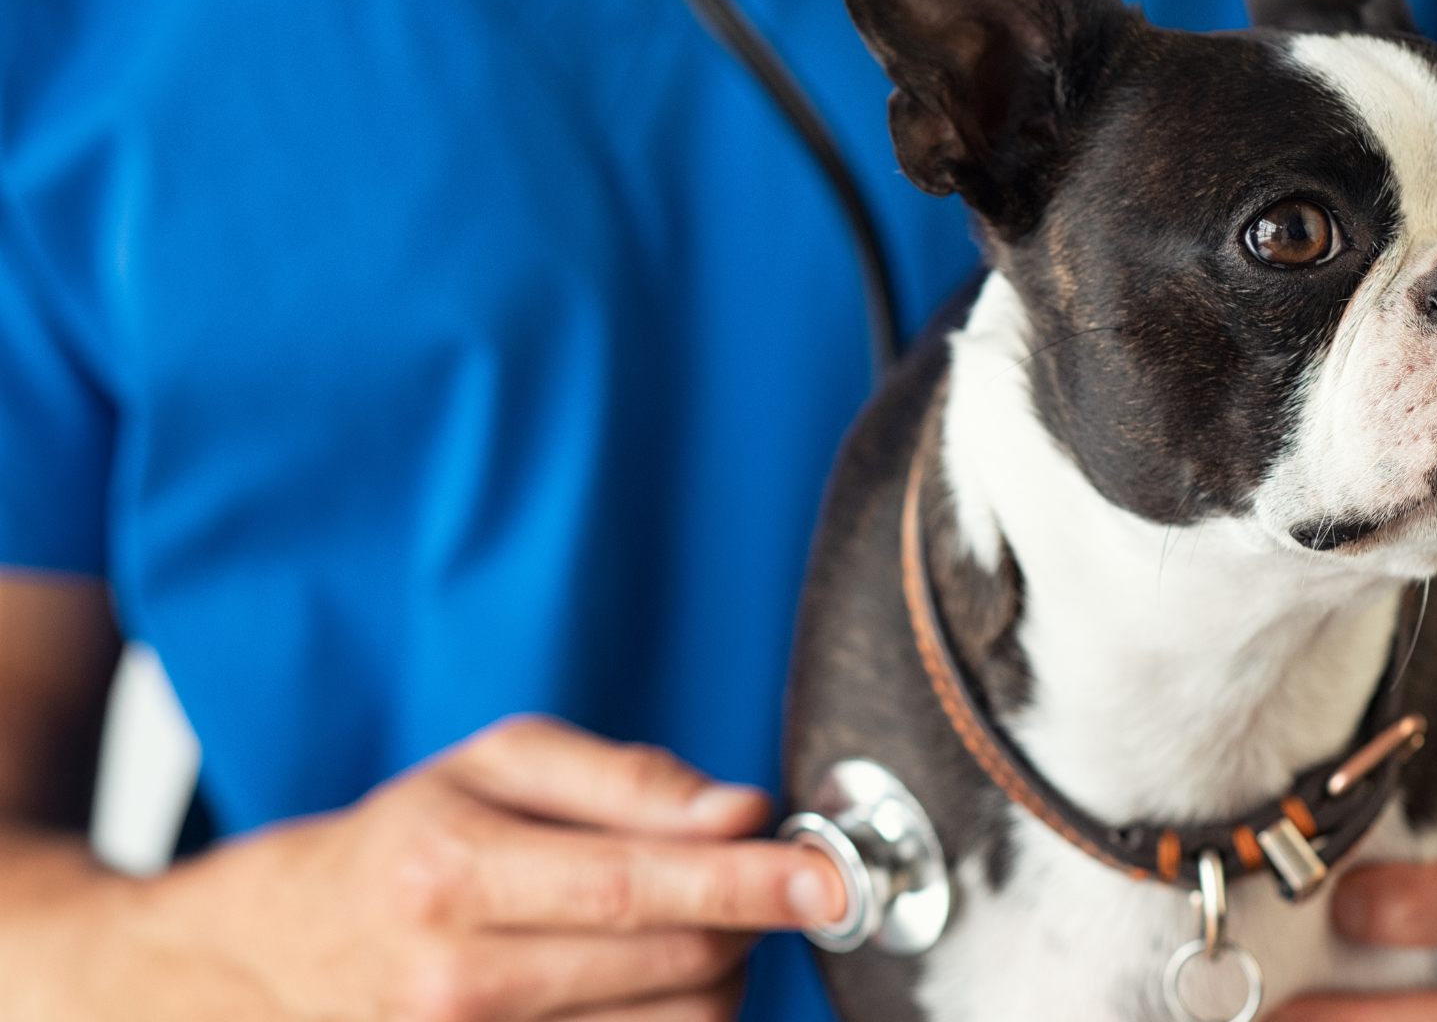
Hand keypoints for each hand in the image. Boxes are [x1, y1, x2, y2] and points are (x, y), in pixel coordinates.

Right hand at [32, 716, 843, 1020]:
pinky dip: (679, 1020)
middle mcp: (458, 980)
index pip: (641, 887)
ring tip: (688, 927)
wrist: (281, 954)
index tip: (830, 880)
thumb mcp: (495, 767)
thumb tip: (739, 810)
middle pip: (674, 966)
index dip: (753, 885)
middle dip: (749, 921)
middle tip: (763, 882)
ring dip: (721, 975)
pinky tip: (657, 979)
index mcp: (455, 872)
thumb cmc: (407, 842)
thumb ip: (624, 780)